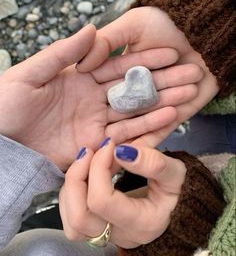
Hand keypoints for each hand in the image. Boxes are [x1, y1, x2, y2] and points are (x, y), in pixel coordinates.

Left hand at [0, 24, 199, 170]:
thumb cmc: (5, 104)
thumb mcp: (31, 74)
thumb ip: (61, 53)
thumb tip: (92, 29)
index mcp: (79, 78)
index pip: (118, 66)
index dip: (143, 59)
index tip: (170, 52)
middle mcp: (92, 99)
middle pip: (132, 88)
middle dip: (161, 81)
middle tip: (190, 73)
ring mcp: (95, 123)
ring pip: (134, 111)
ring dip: (161, 103)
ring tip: (188, 95)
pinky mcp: (95, 145)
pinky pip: (124, 136)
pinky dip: (147, 127)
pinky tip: (170, 116)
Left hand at [59, 139, 185, 247]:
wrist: (173, 208)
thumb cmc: (175, 191)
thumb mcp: (175, 174)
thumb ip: (154, 163)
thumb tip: (123, 152)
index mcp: (141, 223)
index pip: (102, 201)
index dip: (98, 168)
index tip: (110, 145)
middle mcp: (120, 235)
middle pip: (80, 215)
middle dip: (77, 177)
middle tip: (89, 151)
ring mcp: (106, 235)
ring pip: (70, 220)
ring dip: (71, 186)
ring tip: (85, 161)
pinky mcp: (95, 229)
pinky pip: (70, 218)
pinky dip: (70, 193)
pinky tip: (84, 175)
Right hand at [77, 7, 218, 144]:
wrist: (208, 30)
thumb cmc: (168, 21)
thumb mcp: (133, 25)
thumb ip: (105, 42)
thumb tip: (82, 65)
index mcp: (118, 71)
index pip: (101, 90)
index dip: (89, 103)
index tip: (75, 119)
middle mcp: (133, 89)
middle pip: (120, 108)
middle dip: (110, 124)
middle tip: (98, 137)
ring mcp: (153, 104)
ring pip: (139, 121)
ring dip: (129, 134)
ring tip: (115, 149)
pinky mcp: (174, 114)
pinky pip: (159, 132)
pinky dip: (150, 140)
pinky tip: (139, 155)